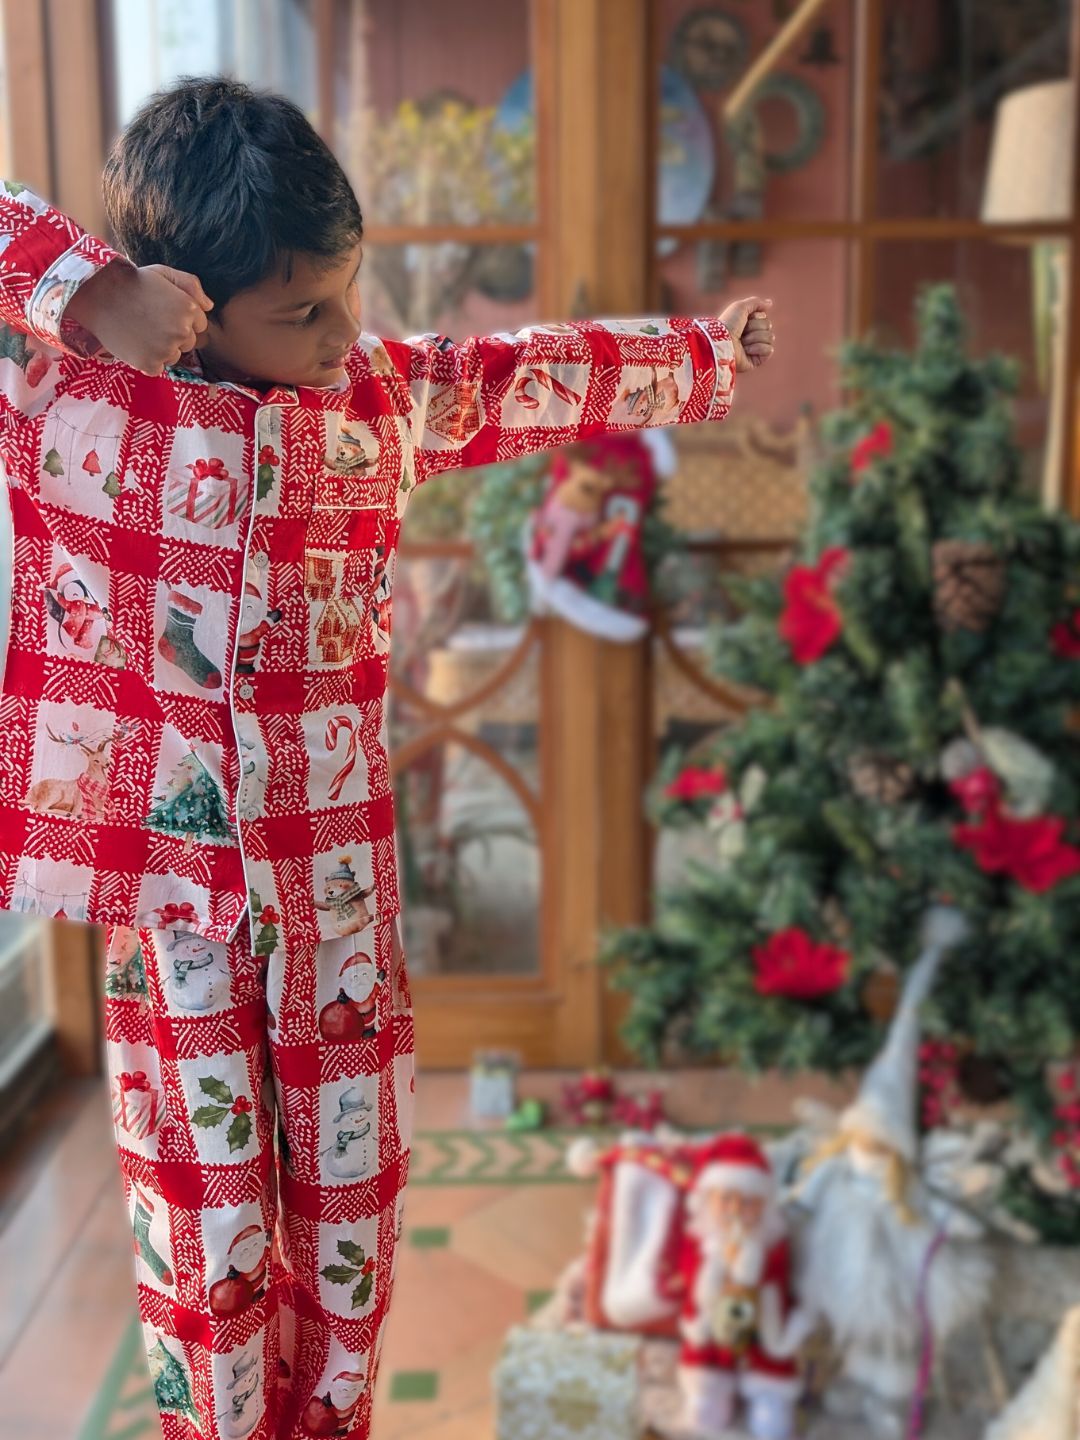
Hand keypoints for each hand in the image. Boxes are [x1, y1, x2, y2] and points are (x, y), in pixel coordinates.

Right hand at [65, 261, 212, 374]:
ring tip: (141, 331)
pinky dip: (147, 360)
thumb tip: (209, 306)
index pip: (200, 324)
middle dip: (174, 334)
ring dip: (162, 348)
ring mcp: (166, 349)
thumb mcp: (163, 273)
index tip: (162, 311)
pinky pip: (158, 368)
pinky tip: (135, 343)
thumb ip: (190, 285)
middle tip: (150, 321)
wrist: (97, 295)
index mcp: (189, 309)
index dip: (182, 318)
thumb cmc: (131, 282)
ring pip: (174, 356)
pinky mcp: (150, 363)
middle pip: (189, 342)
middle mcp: (181, 331)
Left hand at [719, 295, 774, 372]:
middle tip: (742, 333)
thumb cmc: (728, 324)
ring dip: (755, 337)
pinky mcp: (756, 360)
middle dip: (755, 327)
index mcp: (748, 324)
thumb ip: (756, 302)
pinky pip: (769, 350)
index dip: (756, 317)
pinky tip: (746, 351)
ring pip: (770, 337)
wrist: (721, 343)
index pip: (764, 317)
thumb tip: (770, 303)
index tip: (744, 320)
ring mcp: (755, 349)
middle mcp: (752, 336)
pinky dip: (758, 348)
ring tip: (742, 342)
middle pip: (768, 326)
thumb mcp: (740, 307)